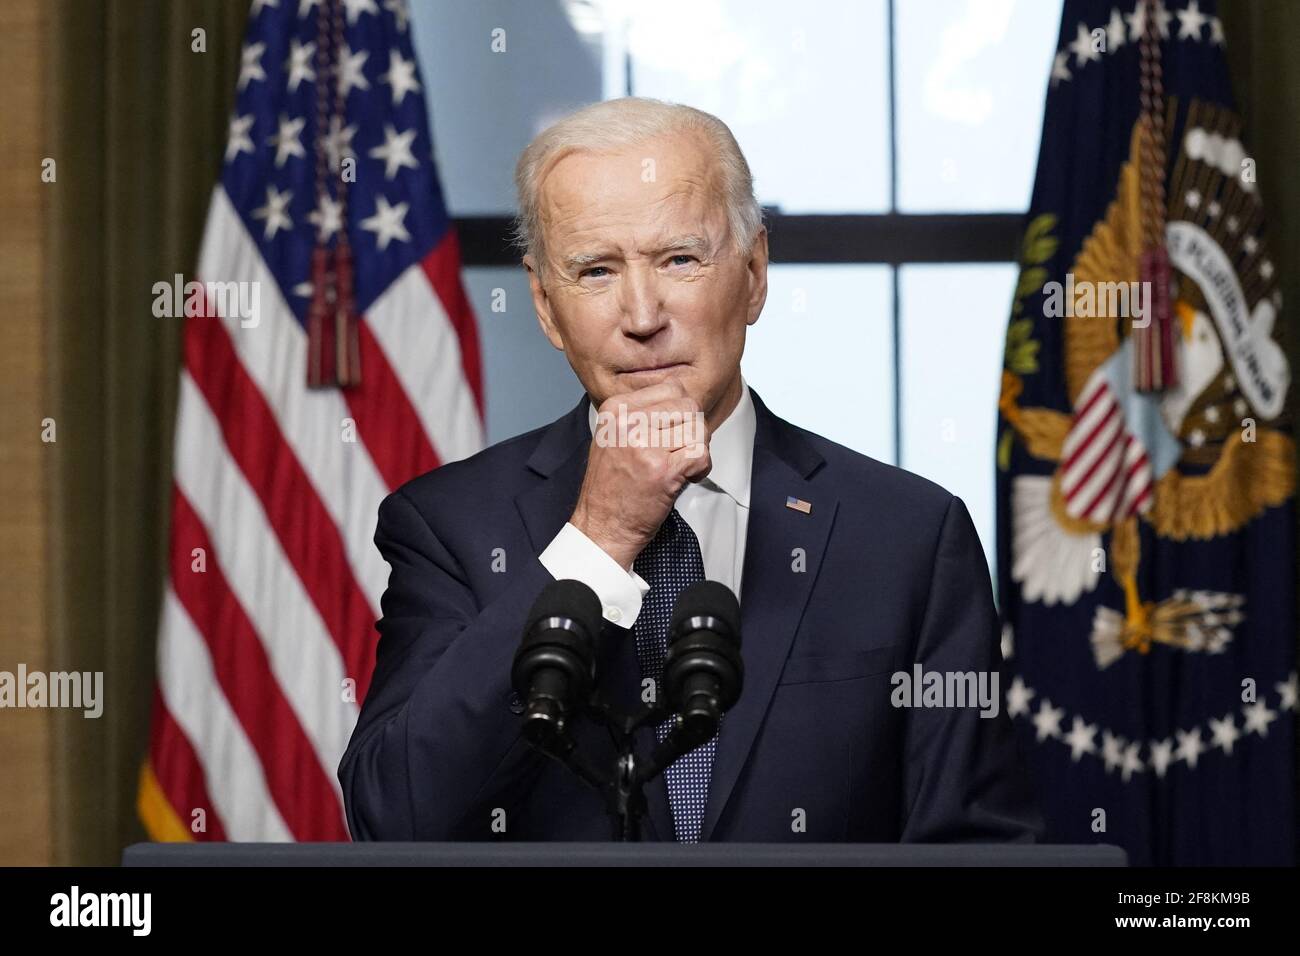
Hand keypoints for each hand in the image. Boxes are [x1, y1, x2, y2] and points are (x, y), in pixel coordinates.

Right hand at [570, 379, 711, 569]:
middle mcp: (628, 423)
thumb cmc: (611, 485)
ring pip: (698, 429)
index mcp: (616, 408)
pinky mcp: (662, 471)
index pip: (672, 388)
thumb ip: (643, 411)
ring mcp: (644, 446)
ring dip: (698, 449)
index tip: (671, 432)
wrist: (602, 525)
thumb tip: (680, 393)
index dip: (681, 411)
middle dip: (693, 429)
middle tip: (681, 450)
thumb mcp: (614, 436)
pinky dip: (702, 468)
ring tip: (680, 465)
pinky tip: (686, 477)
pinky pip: (701, 454)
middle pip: (689, 406)